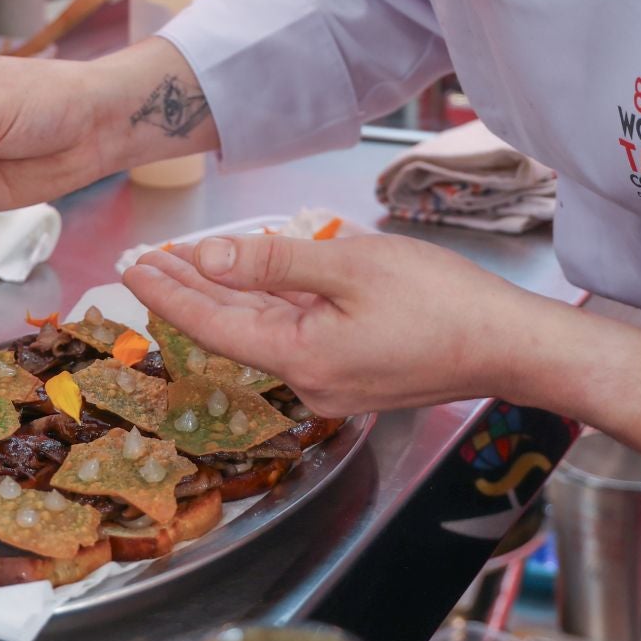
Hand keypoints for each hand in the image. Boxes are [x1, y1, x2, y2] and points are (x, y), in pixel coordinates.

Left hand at [121, 232, 536, 416]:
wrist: (510, 344)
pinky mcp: (355, 371)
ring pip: (265, 330)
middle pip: (233, 329)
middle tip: (144, 260)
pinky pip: (297, 333)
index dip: (168, 293)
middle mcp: (309, 382)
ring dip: (226, 295)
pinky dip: (269, 304)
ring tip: (184, 264)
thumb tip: (207, 258)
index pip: (212, 324)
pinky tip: (253, 280)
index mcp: (301, 360)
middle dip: (188, 291)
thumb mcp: (352, 266)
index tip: (131, 267)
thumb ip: (274, 263)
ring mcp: (332, 381)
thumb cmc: (443, 302)